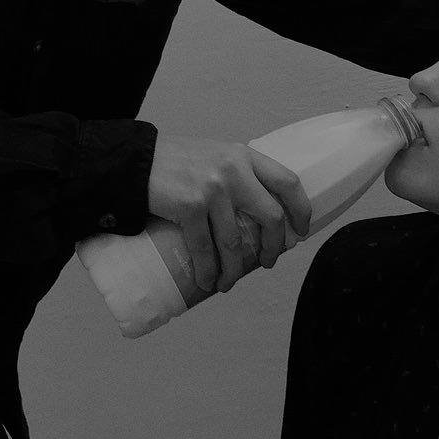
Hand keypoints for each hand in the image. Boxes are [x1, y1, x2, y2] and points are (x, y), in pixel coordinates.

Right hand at [148, 135, 311, 292]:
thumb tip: (260, 211)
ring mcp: (213, 189)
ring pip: (235, 241)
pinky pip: (205, 248)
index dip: (301, 209)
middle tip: (268, 262)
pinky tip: (209, 280)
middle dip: (273, 246)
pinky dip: (208, 270)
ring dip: (233, 269)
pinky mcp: (190, 206)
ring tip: (228, 282)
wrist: (136, 160)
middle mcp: (235, 170)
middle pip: (270, 216)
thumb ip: (239, 174)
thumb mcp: (217, 156)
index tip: (301, 230)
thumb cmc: (177, 161)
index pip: (288, 181)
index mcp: (245, 156)